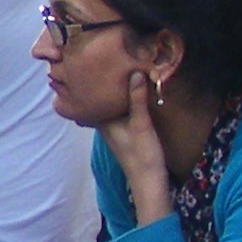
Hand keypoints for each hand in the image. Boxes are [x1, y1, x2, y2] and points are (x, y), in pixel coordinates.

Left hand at [106, 69, 172, 224]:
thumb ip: (136, 98)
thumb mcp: (141, 123)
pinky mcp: (124, 132)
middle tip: (108, 60)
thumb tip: (134, 72)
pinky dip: (124, 100)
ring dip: (116, 91)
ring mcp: (113, 129)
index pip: (91, 95)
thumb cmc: (142, 154)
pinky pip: (120, 111)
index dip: (92, 79)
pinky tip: (133, 92)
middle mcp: (103, 124)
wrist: (149, 182)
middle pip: (101, 99)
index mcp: (101, 121)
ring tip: (120, 70)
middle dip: (104, 83)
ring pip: (111, 105)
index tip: (93, 62)